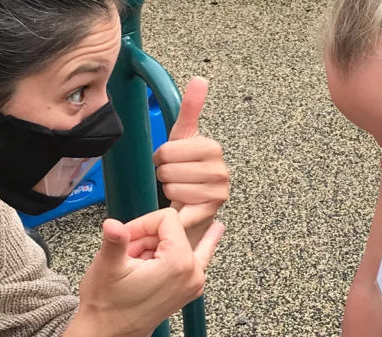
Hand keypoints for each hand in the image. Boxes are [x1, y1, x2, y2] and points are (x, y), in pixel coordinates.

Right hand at [77, 208, 225, 336]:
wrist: (110, 335)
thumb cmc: (109, 305)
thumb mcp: (108, 266)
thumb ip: (115, 239)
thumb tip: (112, 224)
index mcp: (178, 264)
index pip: (167, 219)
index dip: (141, 224)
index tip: (126, 238)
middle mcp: (193, 274)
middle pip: (173, 231)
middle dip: (146, 238)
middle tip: (128, 257)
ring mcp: (193, 283)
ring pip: (180, 243)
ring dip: (157, 246)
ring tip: (136, 264)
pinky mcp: (188, 289)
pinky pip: (199, 257)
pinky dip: (202, 244)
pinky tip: (216, 230)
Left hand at [154, 76, 228, 241]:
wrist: (198, 204)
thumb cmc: (188, 169)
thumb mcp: (185, 136)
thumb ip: (190, 108)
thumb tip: (200, 79)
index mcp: (213, 148)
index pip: (166, 151)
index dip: (161, 157)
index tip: (170, 160)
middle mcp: (220, 170)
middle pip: (167, 171)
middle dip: (164, 174)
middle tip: (175, 176)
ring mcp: (217, 193)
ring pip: (171, 189)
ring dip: (169, 191)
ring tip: (180, 189)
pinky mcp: (210, 212)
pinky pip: (179, 209)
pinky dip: (175, 211)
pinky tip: (179, 208)